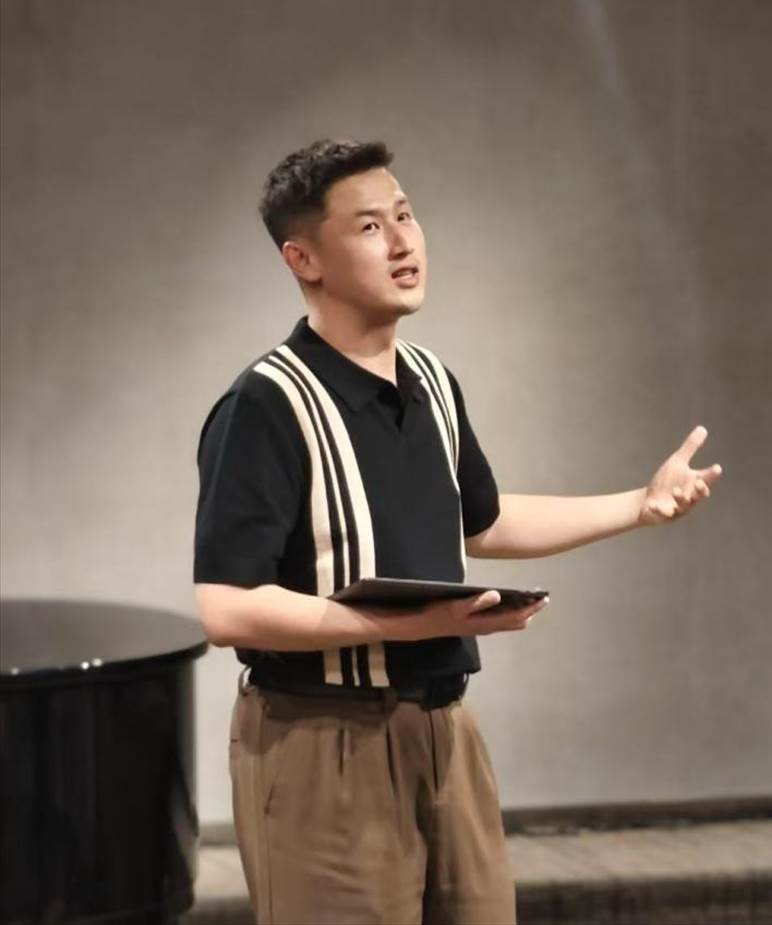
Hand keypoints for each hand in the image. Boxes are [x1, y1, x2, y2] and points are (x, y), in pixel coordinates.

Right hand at [417, 590, 549, 638]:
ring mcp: (482, 626)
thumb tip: (497, 594)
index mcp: (486, 623)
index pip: (516, 617)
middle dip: (530, 611)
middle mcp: (488, 627)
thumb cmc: (439, 614)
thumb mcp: (456, 606)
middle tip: (540, 597)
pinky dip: (509, 611)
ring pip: (509, 622)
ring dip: (521, 611)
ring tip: (528, 598)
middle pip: (517, 622)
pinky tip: (508, 600)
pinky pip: (500, 619)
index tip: (544, 598)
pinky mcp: (477, 623)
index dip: (531, 608)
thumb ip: (477, 601)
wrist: (424, 625)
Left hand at [638, 425, 722, 525]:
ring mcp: (678, 508)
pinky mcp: (664, 515)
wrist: (648, 501)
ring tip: (676, 491)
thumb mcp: (677, 462)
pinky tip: (653, 504)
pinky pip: (663, 514)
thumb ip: (690, 447)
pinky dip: (658, 509)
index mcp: (694, 483)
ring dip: (681, 498)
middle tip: (699, 483)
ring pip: (683, 506)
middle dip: (701, 491)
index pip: (707, 479)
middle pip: (700, 496)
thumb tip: (703, 428)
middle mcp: (690, 498)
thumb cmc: (667, 481)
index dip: (712, 475)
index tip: (717, 468)